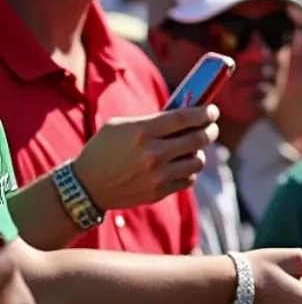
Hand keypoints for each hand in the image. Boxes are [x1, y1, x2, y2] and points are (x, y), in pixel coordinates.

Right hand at [73, 106, 218, 211]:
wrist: (86, 185)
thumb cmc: (104, 148)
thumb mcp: (120, 125)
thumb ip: (152, 119)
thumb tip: (186, 113)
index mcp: (142, 131)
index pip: (185, 118)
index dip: (205, 113)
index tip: (212, 111)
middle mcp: (152, 154)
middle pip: (199, 139)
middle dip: (210, 131)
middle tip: (210, 127)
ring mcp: (157, 175)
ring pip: (198, 161)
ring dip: (199, 153)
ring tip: (191, 149)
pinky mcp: (158, 192)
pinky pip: (188, 179)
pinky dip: (188, 171)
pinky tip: (180, 165)